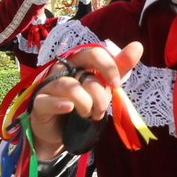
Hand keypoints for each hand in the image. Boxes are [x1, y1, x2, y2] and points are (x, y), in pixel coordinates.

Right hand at [29, 42, 142, 160]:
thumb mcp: (104, 87)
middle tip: (101, 110)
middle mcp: (62, 69)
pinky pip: (49, 100)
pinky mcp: (39, 102)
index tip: (116, 85)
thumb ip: (119, 68)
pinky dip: (60, 104)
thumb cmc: (83, 104)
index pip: (93, 53)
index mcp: (78, 62)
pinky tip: (69, 108)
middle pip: (83, 68)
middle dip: (99, 92)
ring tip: (88, 116)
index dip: (108, 67)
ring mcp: (49, 85)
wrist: (61, 131)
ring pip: (69, 86)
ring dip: (85, 104)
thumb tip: (138, 45)